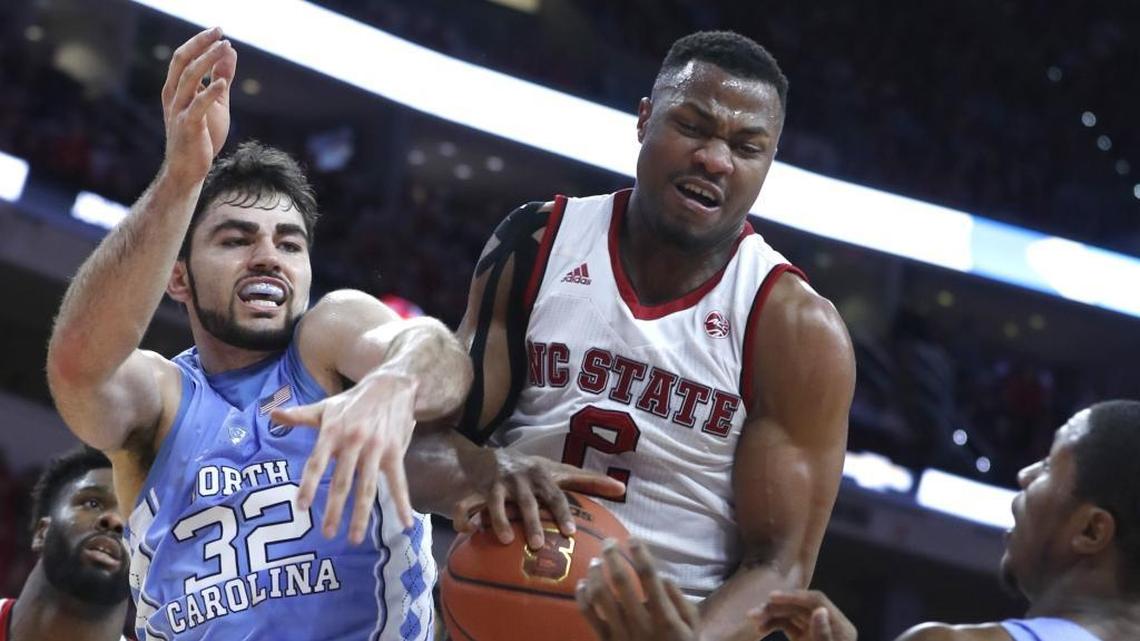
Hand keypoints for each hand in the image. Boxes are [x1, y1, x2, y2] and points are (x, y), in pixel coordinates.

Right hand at [160, 27, 235, 186]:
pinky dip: (210, 93)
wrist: (188, 170)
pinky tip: (223, 83)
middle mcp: (174, 96)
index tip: (218, 31)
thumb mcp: (215, 103)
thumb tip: (229, 52)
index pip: (184, 58)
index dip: (199, 42)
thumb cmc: (202, 136)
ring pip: (190, 78)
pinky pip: (198, 106)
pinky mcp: (189, 126)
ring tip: (225, 48)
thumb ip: (221, 78)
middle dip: (201, 44)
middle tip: (219, 31)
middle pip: (183, 61)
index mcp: (176, 89)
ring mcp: (179, 111)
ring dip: (208, 61)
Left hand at [271, 371, 417, 543]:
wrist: (392, 385)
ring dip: (361, 515)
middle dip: (334, 509)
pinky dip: (401, 503)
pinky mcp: (395, 453)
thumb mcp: (326, 407)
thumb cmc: (354, 401)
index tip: (302, 507)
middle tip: (327, 533)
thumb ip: (299, 416)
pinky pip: (398, 482)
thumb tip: (272, 415)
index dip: (309, 485)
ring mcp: (376, 449)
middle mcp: (354, 441)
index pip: (317, 462)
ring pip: (368, 487)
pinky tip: (404, 523)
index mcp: (332, 432)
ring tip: (355, 537)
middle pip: (343, 481)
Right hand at [451, 450, 624, 549]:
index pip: (555, 494)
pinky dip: (465, 517)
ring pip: (497, 502)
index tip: (569, 532)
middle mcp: (521, 478)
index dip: (562, 512)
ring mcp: (498, 484)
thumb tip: (622, 488)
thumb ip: (589, 480)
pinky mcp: (478, 490)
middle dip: (532, 521)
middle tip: (538, 544)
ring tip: (506, 541)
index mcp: (542, 475)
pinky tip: (467, 531)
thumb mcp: (558, 471)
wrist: (492, 456)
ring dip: (501, 520)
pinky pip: (468, 504)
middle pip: (528, 501)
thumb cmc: (533, 471)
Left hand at [577, 539, 698, 640]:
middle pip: (621, 580)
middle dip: (613, 556)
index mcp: (664, 617)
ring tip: (595, 561)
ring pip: (600, 595)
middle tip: (608, 542)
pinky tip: (583, 584)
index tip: (632, 539)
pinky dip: (582, 596)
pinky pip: (588, 615)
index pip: (649, 577)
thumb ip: (680, 600)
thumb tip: (662, 576)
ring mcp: (620, 633)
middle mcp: (640, 623)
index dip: (640, 553)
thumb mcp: (693, 627)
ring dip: (595, 573)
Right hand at [750, 590, 856, 640]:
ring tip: (752, 619)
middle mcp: (828, 624)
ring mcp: (814, 630)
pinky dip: (773, 624)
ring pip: (791, 614)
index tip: (771, 597)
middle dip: (776, 607)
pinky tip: (760, 628)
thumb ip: (823, 635)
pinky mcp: (803, 637)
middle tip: (752, 614)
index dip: (795, 596)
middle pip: (801, 607)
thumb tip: (820, 609)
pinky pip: (787, 624)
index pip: (817, 602)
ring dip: (770, 614)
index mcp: (840, 627)